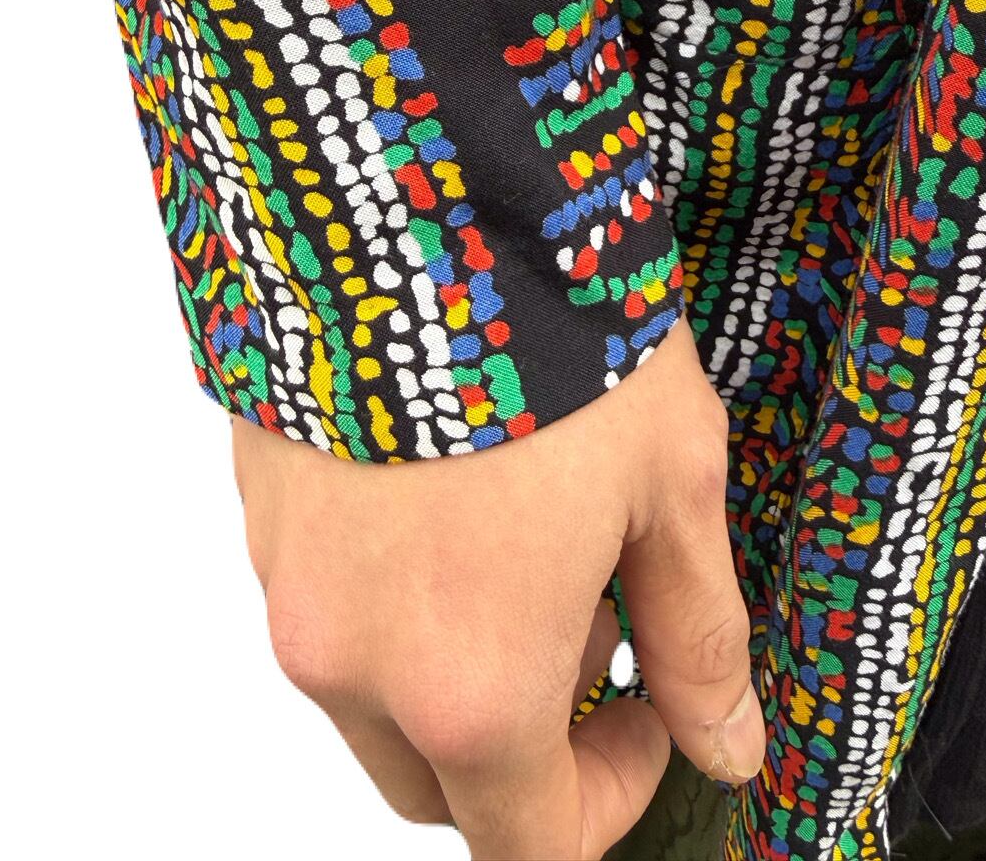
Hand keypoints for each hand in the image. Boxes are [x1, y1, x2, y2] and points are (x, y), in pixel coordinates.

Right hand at [232, 318, 764, 860]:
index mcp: (469, 685)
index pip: (528, 844)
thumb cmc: (551, 331)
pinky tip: (448, 478)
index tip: (649, 709)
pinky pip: (325, 595)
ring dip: (448, 658)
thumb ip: (698, 636)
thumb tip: (728, 744)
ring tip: (519, 528)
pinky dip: (388, 585)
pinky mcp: (256, 508)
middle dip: (524, 739)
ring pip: (371, 689)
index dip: (608, 799)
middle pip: (437, 781)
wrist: (410, 189)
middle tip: (589, 619)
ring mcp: (286, 584)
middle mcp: (353, 659)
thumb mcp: (670, 484)